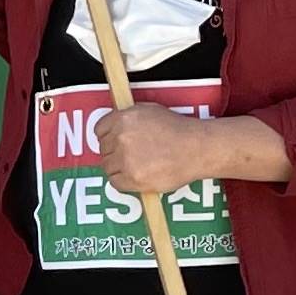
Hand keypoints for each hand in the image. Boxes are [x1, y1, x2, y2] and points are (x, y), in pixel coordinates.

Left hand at [91, 102, 221, 201]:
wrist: (196, 148)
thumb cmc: (178, 129)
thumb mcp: (150, 111)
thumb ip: (127, 118)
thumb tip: (112, 126)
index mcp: (123, 118)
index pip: (99, 130)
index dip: (107, 137)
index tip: (113, 141)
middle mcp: (121, 138)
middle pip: (103, 150)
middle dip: (114, 152)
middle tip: (131, 154)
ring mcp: (125, 159)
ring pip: (108, 167)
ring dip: (118, 168)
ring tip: (137, 165)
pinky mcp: (132, 178)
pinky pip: (115, 183)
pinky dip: (124, 181)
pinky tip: (137, 175)